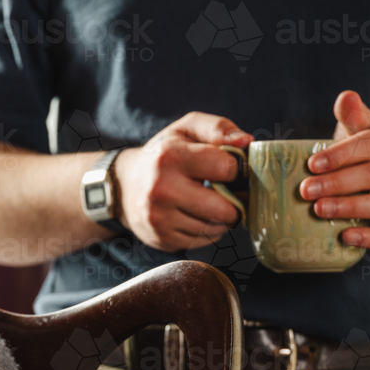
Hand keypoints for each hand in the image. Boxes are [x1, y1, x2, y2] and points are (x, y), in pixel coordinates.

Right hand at [112, 112, 253, 251]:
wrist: (123, 186)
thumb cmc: (163, 154)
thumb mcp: (186, 129)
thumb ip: (218, 128)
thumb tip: (246, 142)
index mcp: (169, 157)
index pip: (226, 169)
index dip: (234, 169)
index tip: (226, 169)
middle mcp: (160, 190)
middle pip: (224, 209)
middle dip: (235, 202)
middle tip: (229, 194)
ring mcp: (159, 218)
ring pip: (215, 228)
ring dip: (223, 218)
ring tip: (213, 204)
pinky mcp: (161, 238)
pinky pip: (203, 241)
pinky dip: (208, 230)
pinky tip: (199, 216)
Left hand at [299, 90, 369, 248]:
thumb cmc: (365, 152)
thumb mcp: (362, 131)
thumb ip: (353, 117)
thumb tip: (346, 97)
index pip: (368, 145)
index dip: (341, 155)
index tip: (311, 164)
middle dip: (338, 183)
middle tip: (305, 191)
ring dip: (351, 207)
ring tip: (319, 210)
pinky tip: (346, 237)